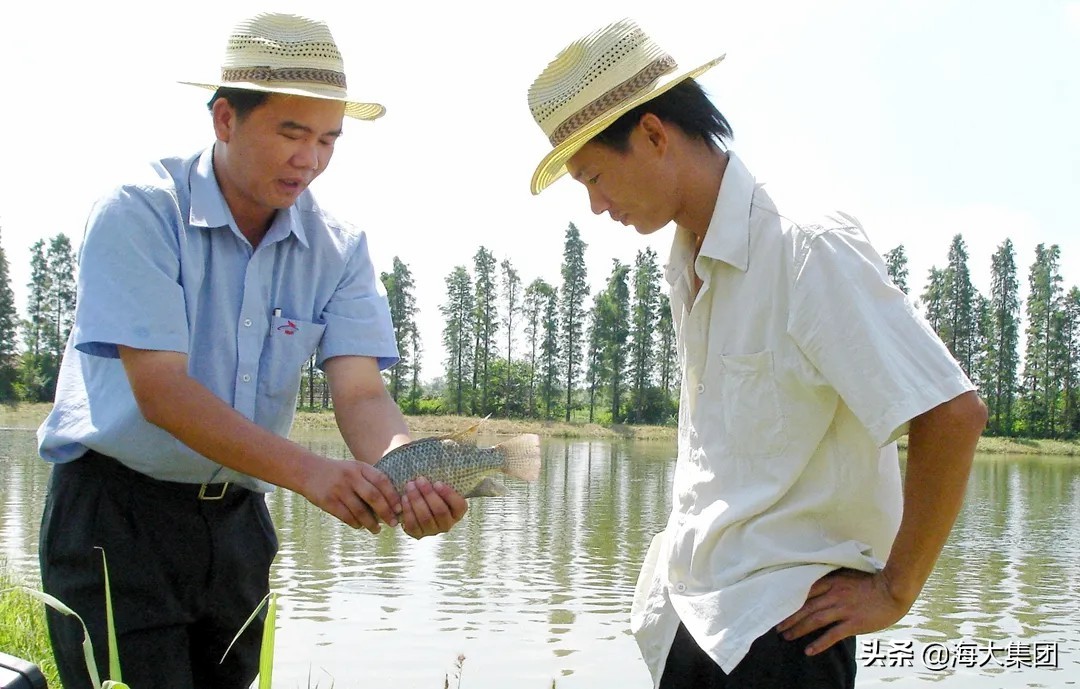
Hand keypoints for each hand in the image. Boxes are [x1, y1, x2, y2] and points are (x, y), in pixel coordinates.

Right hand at [301, 458, 401, 532]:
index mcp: (360, 467)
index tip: (400, 508)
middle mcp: (350, 477)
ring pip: (360, 510)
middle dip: (386, 512)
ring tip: (377, 530)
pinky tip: (360, 526)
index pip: (382, 481)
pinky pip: (346, 516)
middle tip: (393, 523)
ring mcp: (339, 489)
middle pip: (374, 497)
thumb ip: (370, 480)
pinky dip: (355, 523)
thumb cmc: (338, 473)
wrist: (308, 471)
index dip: (392, 496)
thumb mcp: (354, 469)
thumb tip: (391, 502)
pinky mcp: (328, 501)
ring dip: (371, 523)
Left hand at [400, 477, 467, 538]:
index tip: (437, 482)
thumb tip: (437, 461)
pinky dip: (408, 510)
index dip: (448, 494)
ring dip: (417, 500)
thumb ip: (441, 481)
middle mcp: (447, 524)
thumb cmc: (432, 493)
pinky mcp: (418, 534)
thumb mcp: (440, 487)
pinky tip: (404, 498)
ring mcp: (433, 531)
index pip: (459, 505)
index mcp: (457, 512)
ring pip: (425, 518)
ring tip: (410, 486)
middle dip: (429, 494)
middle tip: (420, 480)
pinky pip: (413, 524)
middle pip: (440, 511)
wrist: (419, 506)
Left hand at [775, 568, 910, 654]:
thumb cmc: (873, 581)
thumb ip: (833, 579)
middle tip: (777, 626)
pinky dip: (819, 643)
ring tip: (786, 636)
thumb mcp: (848, 574)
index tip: (778, 606)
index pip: (804, 591)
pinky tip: (809, 651)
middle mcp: (834, 595)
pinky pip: (832, 635)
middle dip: (789, 617)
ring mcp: (843, 609)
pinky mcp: (853, 623)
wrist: (893, 589)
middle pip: (805, 607)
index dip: (790, 600)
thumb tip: (819, 585)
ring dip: (798, 629)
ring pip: (814, 620)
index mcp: (832, 582)